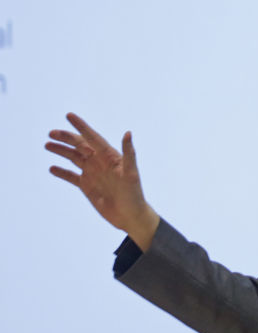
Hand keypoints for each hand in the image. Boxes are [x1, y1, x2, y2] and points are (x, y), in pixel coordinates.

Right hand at [46, 113, 159, 249]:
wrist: (130, 216)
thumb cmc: (134, 195)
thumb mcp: (131, 174)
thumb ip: (129, 153)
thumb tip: (127, 133)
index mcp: (110, 156)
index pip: (93, 138)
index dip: (82, 126)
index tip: (69, 116)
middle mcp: (100, 162)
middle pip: (80, 146)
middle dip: (66, 138)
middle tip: (51, 133)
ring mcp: (93, 173)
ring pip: (74, 158)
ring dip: (61, 151)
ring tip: (47, 145)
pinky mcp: (87, 186)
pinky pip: (71, 176)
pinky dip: (62, 172)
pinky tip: (52, 168)